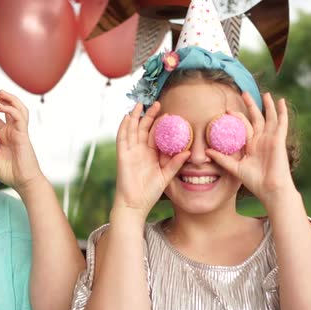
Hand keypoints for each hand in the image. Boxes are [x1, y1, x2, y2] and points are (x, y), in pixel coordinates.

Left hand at [0, 89, 43, 193]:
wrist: (23, 182)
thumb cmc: (9, 173)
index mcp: (5, 135)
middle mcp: (13, 130)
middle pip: (9, 107)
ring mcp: (19, 131)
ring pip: (18, 108)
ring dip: (9, 98)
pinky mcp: (23, 134)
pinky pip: (19, 118)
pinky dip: (11, 110)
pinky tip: (1, 107)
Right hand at [112, 102, 189, 219]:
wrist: (136, 204)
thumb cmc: (150, 193)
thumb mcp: (166, 176)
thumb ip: (175, 164)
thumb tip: (189, 152)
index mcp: (150, 154)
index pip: (155, 135)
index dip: (160, 124)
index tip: (169, 114)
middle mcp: (139, 151)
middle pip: (143, 128)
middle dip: (149, 115)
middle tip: (157, 103)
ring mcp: (130, 152)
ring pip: (132, 130)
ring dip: (135, 117)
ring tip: (141, 104)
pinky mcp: (122, 156)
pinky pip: (122, 138)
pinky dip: (123, 127)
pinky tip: (127, 117)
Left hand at [206, 92, 294, 202]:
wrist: (270, 189)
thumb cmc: (255, 181)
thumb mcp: (235, 168)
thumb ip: (222, 159)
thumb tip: (207, 152)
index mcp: (252, 146)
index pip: (244, 127)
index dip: (237, 118)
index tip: (227, 110)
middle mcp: (261, 140)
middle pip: (256, 118)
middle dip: (250, 105)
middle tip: (244, 92)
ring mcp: (271, 139)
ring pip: (269, 118)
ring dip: (267, 105)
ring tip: (265, 93)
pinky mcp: (279, 140)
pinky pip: (281, 123)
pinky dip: (282, 112)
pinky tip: (282, 101)